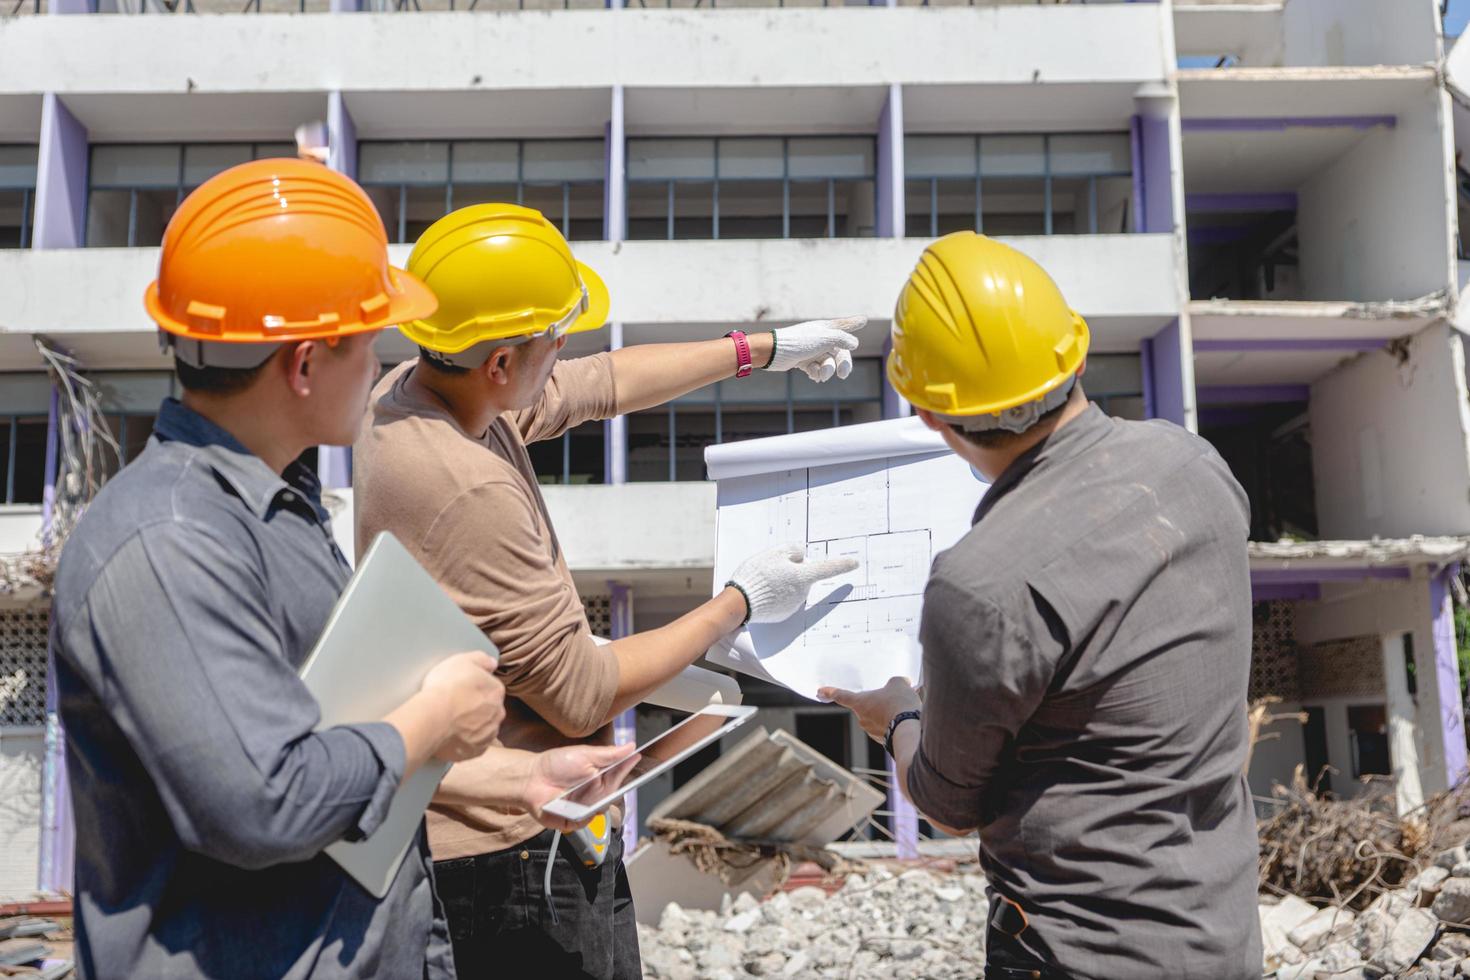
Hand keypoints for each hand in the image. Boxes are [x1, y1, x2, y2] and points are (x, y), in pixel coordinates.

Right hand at [421, 651, 503, 762]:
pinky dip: (464, 743)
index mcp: (496, 691)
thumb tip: (493, 663)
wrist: (433, 718)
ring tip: (451, 725)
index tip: (461, 691)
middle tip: (455, 708)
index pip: (490, 689)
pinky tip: (450, 738)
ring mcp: (487, 734)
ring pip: (482, 729)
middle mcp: (497, 714)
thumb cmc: (446, 687)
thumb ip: (482, 659)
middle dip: (476, 710)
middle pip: (488, 710)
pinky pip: (472, 747)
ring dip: (472, 727)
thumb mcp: (463, 660)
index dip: (474, 690)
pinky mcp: (474, 752)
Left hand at [520, 743, 640, 832]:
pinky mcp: (574, 821)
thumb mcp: (584, 755)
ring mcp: (586, 808)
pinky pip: (586, 820)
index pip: (621, 774)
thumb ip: (609, 754)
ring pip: (602, 808)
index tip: (637, 759)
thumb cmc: (555, 765)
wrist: (531, 779)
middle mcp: (596, 793)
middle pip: (614, 793)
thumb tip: (630, 746)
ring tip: (577, 788)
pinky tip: (570, 802)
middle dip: (610, 785)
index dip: (628, 768)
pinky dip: (580, 812)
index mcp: (600, 776)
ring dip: (593, 798)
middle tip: (599, 776)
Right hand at [728, 544, 858, 623]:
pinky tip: (765, 591)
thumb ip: (792, 551)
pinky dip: (779, 594)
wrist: (740, 603)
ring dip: (785, 582)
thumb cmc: (756, 575)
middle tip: (774, 567)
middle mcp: (802, 592)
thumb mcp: (774, 553)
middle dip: (795, 571)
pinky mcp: (785, 613)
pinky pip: (786, 599)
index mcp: (803, 576)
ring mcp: (794, 605)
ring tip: (765, 580)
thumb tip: (801, 556)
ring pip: (795, 587)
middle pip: (805, 576)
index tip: (854, 563)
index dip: (842, 565)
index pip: (828, 568)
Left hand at [765, 316, 865, 381]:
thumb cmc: (799, 342)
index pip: (843, 326)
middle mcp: (820, 338)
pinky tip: (811, 374)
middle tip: (843, 375)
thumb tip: (855, 344)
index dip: (854, 323)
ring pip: (828, 363)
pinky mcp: (804, 361)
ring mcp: (812, 350)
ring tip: (820, 375)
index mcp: (826, 329)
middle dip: (842, 364)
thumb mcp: (824, 338)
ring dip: (826, 370)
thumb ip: (842, 339)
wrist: (774, 353)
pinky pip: (817, 369)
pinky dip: (816, 372)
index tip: (864, 320)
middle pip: (840, 352)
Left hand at [819, 677, 920, 742]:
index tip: (820, 691)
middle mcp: (863, 719)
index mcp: (860, 703)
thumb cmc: (899, 705)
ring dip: (890, 713)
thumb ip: (896, 682)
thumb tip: (902, 684)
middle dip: (879, 702)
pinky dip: (896, 723)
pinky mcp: (885, 742)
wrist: (910, 731)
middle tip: (894, 697)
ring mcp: (873, 732)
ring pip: (879, 718)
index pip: (841, 695)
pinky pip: (889, 728)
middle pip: (867, 707)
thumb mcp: (899, 685)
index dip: (830, 692)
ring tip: (906, 708)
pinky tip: (909, 719)